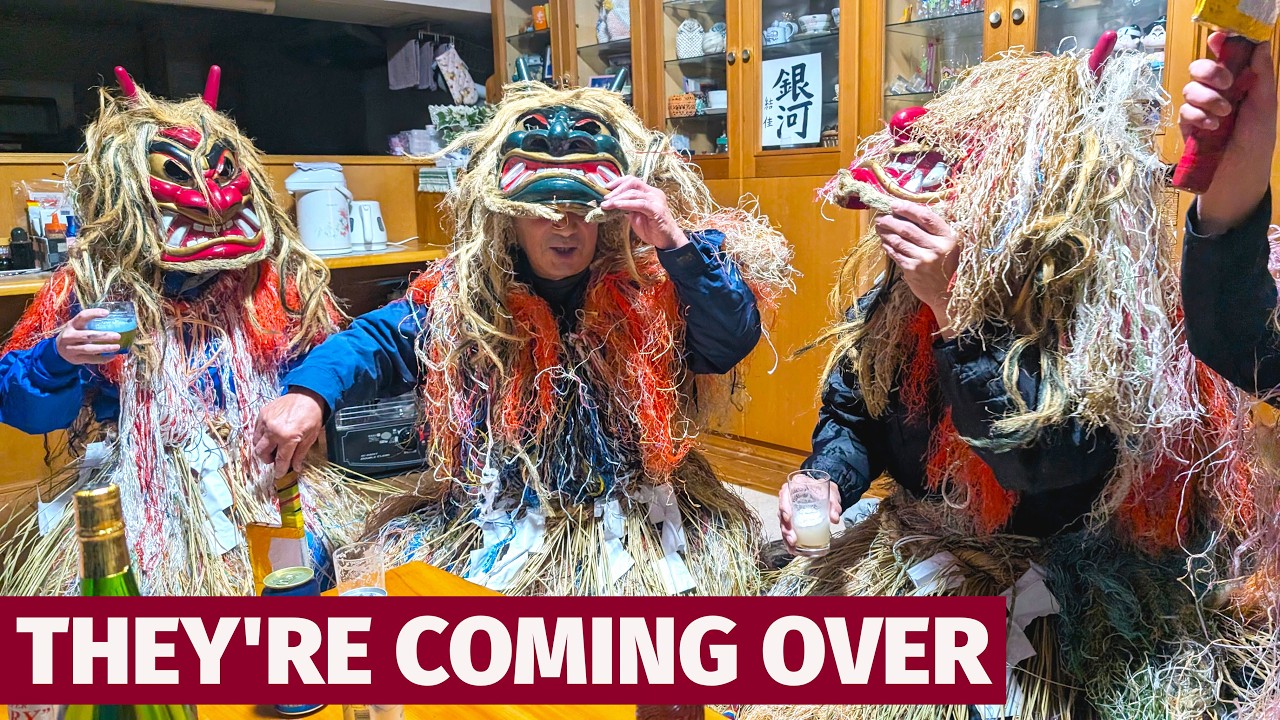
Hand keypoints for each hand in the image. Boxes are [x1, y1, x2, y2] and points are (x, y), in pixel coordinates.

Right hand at [56, 308, 120, 363]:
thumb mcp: (77, 326)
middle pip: (88, 335)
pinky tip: (113, 356)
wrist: (59, 349)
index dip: (94, 313)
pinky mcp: (75, 359)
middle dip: (104, 336)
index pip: (82, 316)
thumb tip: (115, 321)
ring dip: (104, 348)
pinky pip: (91, 359)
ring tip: (117, 347)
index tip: (107, 313)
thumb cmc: (74, 334)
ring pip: (89, 349)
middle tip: (118, 336)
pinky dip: (103, 358)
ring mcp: (71, 349)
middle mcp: (69, 336)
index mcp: (71, 325)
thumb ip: (90, 324)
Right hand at [253, 389, 325, 477]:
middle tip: (274, 459)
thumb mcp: (311, 437)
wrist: (307, 395)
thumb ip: (300, 454)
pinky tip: (270, 437)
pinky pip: (256, 431)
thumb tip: (295, 468)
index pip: (280, 459)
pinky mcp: (262, 414)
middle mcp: (273, 430)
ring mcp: (265, 422)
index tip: (278, 474)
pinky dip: (261, 437)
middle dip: (267, 460)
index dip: (279, 469)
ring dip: (262, 449)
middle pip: (261, 453)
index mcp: (288, 437)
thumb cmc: (312, 415)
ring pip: (256, 443)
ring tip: (272, 448)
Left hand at [599, 176, 688, 250]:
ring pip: (634, 193)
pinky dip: (627, 204)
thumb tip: (612, 203)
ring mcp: (656, 200)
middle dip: (616, 189)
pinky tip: (617, 206)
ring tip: (607, 204)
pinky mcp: (657, 210)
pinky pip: (640, 204)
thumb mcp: (636, 216)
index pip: (633, 180)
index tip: (606, 188)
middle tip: (604, 198)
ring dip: (618, 198)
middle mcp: (654, 193)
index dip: (618, 182)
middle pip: (633, 183)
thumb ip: (627, 208)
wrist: (667, 241)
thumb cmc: (653, 229)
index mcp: (649, 192)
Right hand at [777, 477, 841, 554]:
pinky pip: (788, 531)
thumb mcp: (832, 495)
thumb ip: (834, 505)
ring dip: (787, 537)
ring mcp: (789, 511)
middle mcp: (788, 500)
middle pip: (781, 514)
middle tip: (793, 539)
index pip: (784, 497)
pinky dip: (790, 541)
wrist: (827, 495)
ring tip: (793, 548)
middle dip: (786, 529)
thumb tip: (834, 518)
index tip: (788, 518)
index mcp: (794, 487)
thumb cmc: (826, 491)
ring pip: (783, 525)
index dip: (784, 508)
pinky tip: (794, 550)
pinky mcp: (792, 521)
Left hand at [873, 200, 959, 336]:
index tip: (894, 204)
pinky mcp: (912, 270)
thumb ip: (934, 230)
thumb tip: (909, 211)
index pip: (925, 217)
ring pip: (898, 241)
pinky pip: (896, 254)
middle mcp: (936, 247)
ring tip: (880, 227)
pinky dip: (888, 246)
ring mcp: (923, 260)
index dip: (908, 208)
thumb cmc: (949, 264)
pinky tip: (884, 242)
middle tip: (881, 216)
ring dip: (886, 232)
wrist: (949, 294)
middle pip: (907, 228)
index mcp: (948, 237)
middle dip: (890, 220)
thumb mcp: (950, 244)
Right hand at [1181, 33, 1276, 234]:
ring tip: (1223, 115)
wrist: (1239, 176)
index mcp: (1238, 83)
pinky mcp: (1187, 126)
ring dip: (1206, 98)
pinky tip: (1211, 128)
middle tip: (1226, 83)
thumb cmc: (1256, 142)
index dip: (1220, 45)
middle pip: (1199, 68)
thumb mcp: (1265, 106)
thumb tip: (1260, 45)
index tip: (1219, 40)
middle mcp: (1217, 92)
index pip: (1225, 57)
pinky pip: (1184, 112)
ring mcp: (1200, 109)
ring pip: (1189, 89)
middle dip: (1209, 71)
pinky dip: (1197, 116)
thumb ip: (1261, 76)